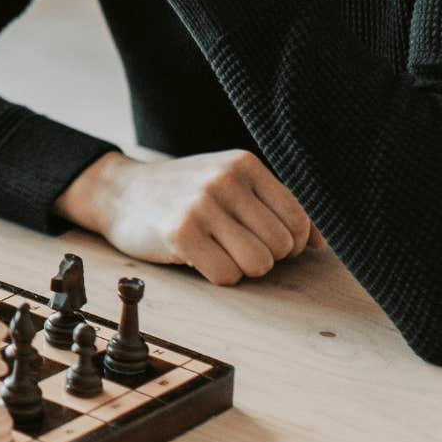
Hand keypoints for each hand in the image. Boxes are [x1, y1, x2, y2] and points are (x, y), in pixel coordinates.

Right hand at [54, 149, 320, 284]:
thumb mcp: (230, 184)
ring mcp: (202, 205)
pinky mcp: (181, 232)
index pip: (299, 220)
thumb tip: (320, 242)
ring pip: (259, 264)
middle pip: (281, 247)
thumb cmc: (184, 194)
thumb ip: (274, 205)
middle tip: (232, 245)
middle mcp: (225, 180)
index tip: (261, 239)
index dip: (288, 242)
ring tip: (217, 251)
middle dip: (263, 257)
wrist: (120, 193)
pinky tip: (198, 257)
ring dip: (241, 268)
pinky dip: (217, 276)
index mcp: (244, 165)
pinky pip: (227, 275)